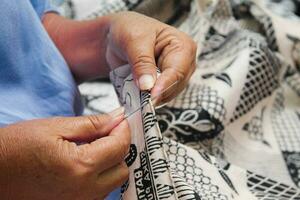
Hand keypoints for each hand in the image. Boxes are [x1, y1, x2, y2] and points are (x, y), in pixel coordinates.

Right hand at [0, 108, 129, 199]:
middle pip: (121, 168)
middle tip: (107, 134)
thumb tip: (117, 117)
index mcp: (80, 167)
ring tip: (92, 148)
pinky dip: (98, 177)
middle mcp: (83, 191)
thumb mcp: (56, 127)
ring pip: (112, 182)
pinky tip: (84, 164)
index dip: (123, 129)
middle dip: (119, 148)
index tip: (119, 120)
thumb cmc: (15, 148)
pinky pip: (99, 192)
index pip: (120, 147)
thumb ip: (93, 124)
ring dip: (109, 163)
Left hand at [43, 12, 196, 104]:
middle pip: (176, 85)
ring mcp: (170, 77)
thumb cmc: (123, 30)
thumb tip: (150, 88)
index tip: (151, 96)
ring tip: (137, 108)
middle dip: (159, 96)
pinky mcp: (157, 87)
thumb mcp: (133, 39)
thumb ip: (143, 63)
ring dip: (152, 103)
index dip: (167, 83)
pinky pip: (155, 100)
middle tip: (142, 107)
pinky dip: (146, 105)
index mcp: (181, 45)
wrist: (109, 38)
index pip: (180, 68)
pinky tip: (136, 108)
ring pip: (167, 96)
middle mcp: (180, 62)